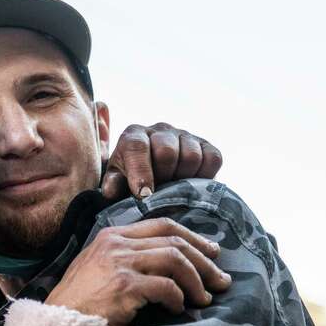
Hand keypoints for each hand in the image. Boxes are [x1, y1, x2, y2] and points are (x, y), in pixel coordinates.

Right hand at [45, 218, 231, 325]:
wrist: (56, 325)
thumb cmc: (80, 304)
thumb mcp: (98, 269)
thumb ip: (126, 258)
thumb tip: (168, 262)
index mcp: (112, 236)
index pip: (163, 225)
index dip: (193, 237)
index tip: (212, 253)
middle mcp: (116, 244)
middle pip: (175, 241)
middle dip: (204, 261)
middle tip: (221, 279)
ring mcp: (119, 263)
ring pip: (175, 260)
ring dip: (197, 280)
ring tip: (205, 298)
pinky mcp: (124, 286)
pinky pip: (166, 287)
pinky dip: (178, 298)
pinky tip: (178, 309)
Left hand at [100, 123, 222, 200]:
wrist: (155, 180)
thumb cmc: (130, 183)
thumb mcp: (117, 184)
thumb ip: (113, 185)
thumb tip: (112, 190)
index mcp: (133, 136)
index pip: (137, 147)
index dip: (141, 172)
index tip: (144, 195)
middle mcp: (160, 130)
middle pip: (167, 151)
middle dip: (163, 177)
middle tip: (159, 192)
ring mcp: (184, 135)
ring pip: (191, 156)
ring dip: (183, 179)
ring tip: (174, 189)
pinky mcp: (205, 145)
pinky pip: (213, 159)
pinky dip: (205, 176)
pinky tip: (191, 184)